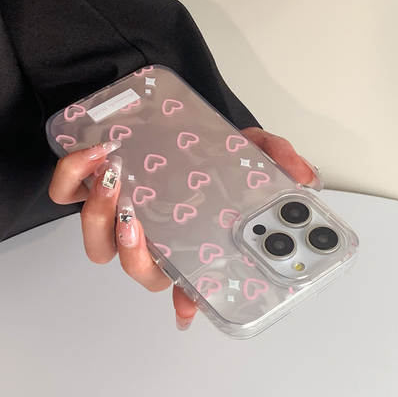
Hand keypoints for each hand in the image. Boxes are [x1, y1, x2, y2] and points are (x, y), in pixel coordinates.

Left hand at [48, 127, 316, 330]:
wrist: (176, 118)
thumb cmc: (211, 145)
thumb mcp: (249, 149)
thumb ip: (275, 160)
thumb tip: (304, 178)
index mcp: (188, 237)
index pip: (187, 278)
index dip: (186, 298)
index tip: (187, 306)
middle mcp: (152, 236)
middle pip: (137, 268)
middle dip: (135, 251)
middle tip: (140, 215)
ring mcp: (118, 214)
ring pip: (98, 242)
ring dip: (99, 216)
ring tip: (115, 178)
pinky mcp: (91, 186)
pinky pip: (65, 196)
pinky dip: (71, 179)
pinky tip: (93, 156)